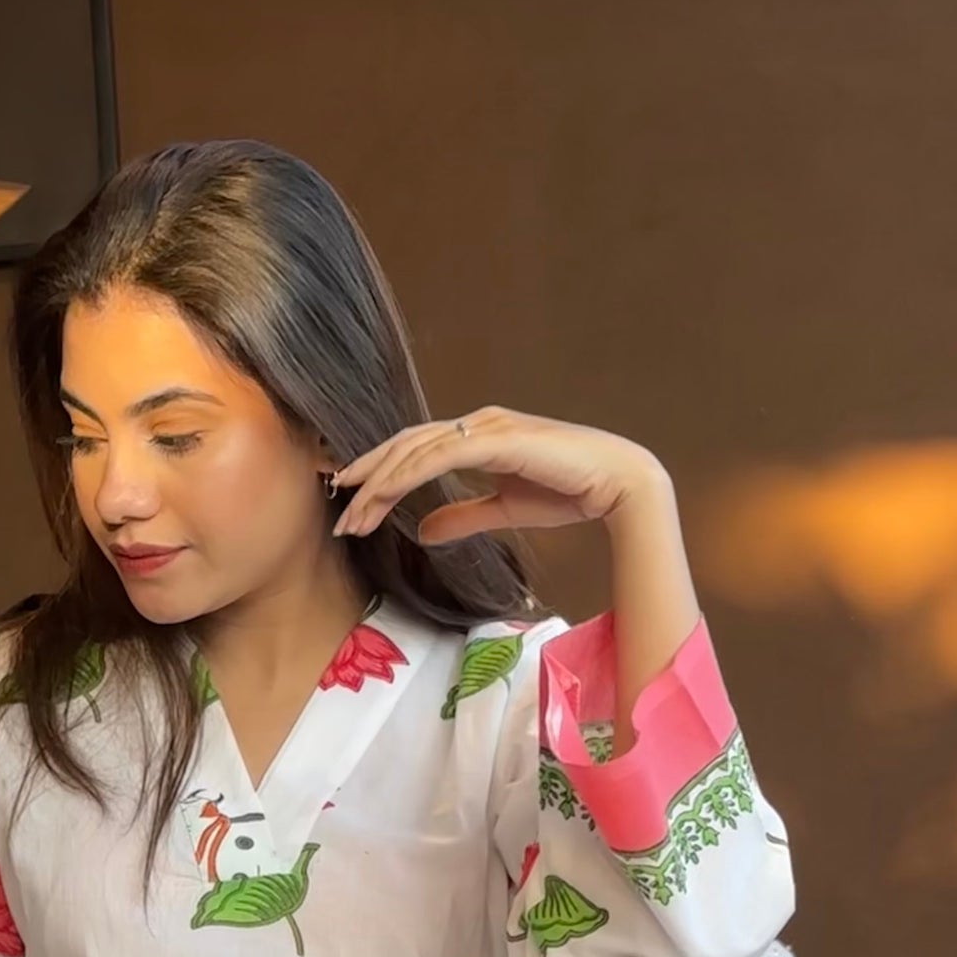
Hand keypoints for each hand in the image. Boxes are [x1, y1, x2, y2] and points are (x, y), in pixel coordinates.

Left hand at [331, 408, 668, 546]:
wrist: (615, 484)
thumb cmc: (568, 492)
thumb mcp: (503, 510)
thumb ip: (463, 516)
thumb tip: (425, 532)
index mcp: (478, 437)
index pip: (415, 450)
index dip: (381, 474)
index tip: (354, 504)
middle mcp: (477, 424)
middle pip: (406, 446)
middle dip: (369, 479)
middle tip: (341, 512)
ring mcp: (487, 428)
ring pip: (416, 450)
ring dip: (381, 482)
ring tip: (355, 513)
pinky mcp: (498, 439)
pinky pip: (441, 456)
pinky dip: (409, 475)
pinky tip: (386, 495)